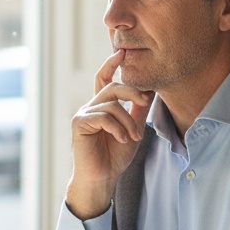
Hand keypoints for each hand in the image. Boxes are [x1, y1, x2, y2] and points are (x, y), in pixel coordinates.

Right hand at [65, 50, 153, 218]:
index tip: (121, 52)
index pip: (105, 78)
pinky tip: (122, 139)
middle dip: (132, 91)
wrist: (102, 178)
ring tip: (133, 137)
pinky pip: (103, 116)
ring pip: (111, 104)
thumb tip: (150, 90)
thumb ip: (138, 110)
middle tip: (145, 100)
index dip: (111, 64)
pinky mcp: (79, 124)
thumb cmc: (115, 156)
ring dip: (128, 120)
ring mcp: (83, 114)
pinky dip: (117, 128)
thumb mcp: (133, 128)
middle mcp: (91, 106)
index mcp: (103, 106)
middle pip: (113, 86)